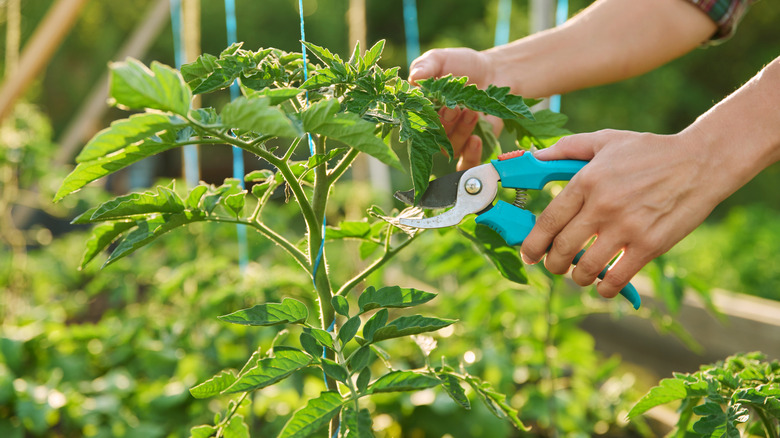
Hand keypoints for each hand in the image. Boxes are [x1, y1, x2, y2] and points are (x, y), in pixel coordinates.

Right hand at [410, 48, 499, 170]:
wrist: (496, 72)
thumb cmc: (463, 65)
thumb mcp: (441, 59)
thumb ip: (426, 66)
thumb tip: (414, 77)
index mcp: (420, 111)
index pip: (412, 123)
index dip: (419, 119)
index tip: (432, 105)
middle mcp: (434, 130)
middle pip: (431, 139)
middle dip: (443, 124)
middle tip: (455, 107)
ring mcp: (453, 141)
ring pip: (450, 149)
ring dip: (460, 132)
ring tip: (472, 112)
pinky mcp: (473, 149)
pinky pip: (467, 163)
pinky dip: (470, 156)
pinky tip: (476, 141)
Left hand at [519, 129, 722, 298]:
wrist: (701, 162)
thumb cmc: (649, 151)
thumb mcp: (605, 140)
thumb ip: (565, 149)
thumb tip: (533, 157)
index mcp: (587, 181)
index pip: (548, 221)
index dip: (532, 244)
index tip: (529, 254)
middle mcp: (602, 206)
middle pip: (561, 249)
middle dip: (552, 264)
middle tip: (554, 265)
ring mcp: (627, 228)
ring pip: (585, 268)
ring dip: (577, 277)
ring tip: (579, 274)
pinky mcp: (650, 245)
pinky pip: (616, 279)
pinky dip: (604, 288)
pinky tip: (603, 284)